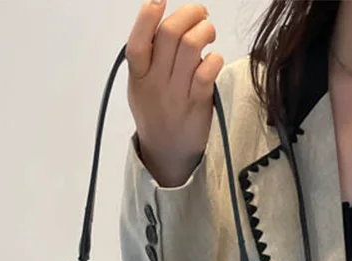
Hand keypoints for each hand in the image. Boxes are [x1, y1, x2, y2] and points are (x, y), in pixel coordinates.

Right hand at [126, 1, 222, 187]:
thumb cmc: (156, 112)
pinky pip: (207, 71)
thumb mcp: (140, 87)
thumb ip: (148, 58)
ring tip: (208, 32)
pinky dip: (214, 58)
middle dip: (189, 14)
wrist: (167, 154)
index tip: (159, 1)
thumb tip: (164, 22)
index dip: (147, 18)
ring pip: (190, 47)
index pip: (138, 43)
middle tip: (200, 13)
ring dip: (204, 30)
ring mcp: (177, 94)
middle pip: (170, 35)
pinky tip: (213, 59)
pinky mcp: (197, 103)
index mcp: (138, 76)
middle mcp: (155, 83)